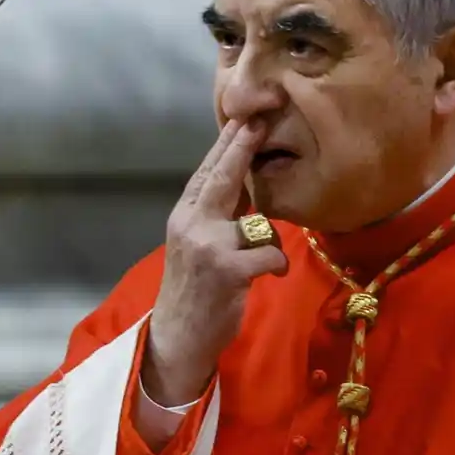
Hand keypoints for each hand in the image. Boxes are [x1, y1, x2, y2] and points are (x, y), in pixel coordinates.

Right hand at [144, 119, 287, 405]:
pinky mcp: (227, 270)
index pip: (206, 172)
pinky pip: (271, 254)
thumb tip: (244, 183)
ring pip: (258, 223)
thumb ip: (216, 215)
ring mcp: (208, 245)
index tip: (243, 118)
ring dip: (269, 242)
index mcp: (183, 216)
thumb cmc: (194, 290)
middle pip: (222, 177)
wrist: (178, 336)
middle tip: (258, 121)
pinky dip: (277, 265)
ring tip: (261, 262)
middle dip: (241, 148)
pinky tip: (270, 277)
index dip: (226, 145)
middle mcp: (191, 224)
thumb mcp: (196, 244)